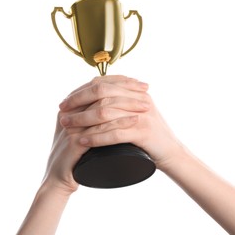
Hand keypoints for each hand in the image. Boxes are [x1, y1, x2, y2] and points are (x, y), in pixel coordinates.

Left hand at [59, 75, 183, 169]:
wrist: (171, 151)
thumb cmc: (150, 133)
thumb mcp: (137, 111)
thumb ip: (122, 101)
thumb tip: (95, 96)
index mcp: (136, 91)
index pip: (104, 84)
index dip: (82, 90)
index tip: (66, 100)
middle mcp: (139, 98)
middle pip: (102, 94)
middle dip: (78, 101)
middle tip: (63, 111)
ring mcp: (142, 114)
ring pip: (106, 113)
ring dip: (82, 119)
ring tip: (66, 126)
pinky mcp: (144, 132)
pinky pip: (115, 133)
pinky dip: (97, 137)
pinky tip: (83, 140)